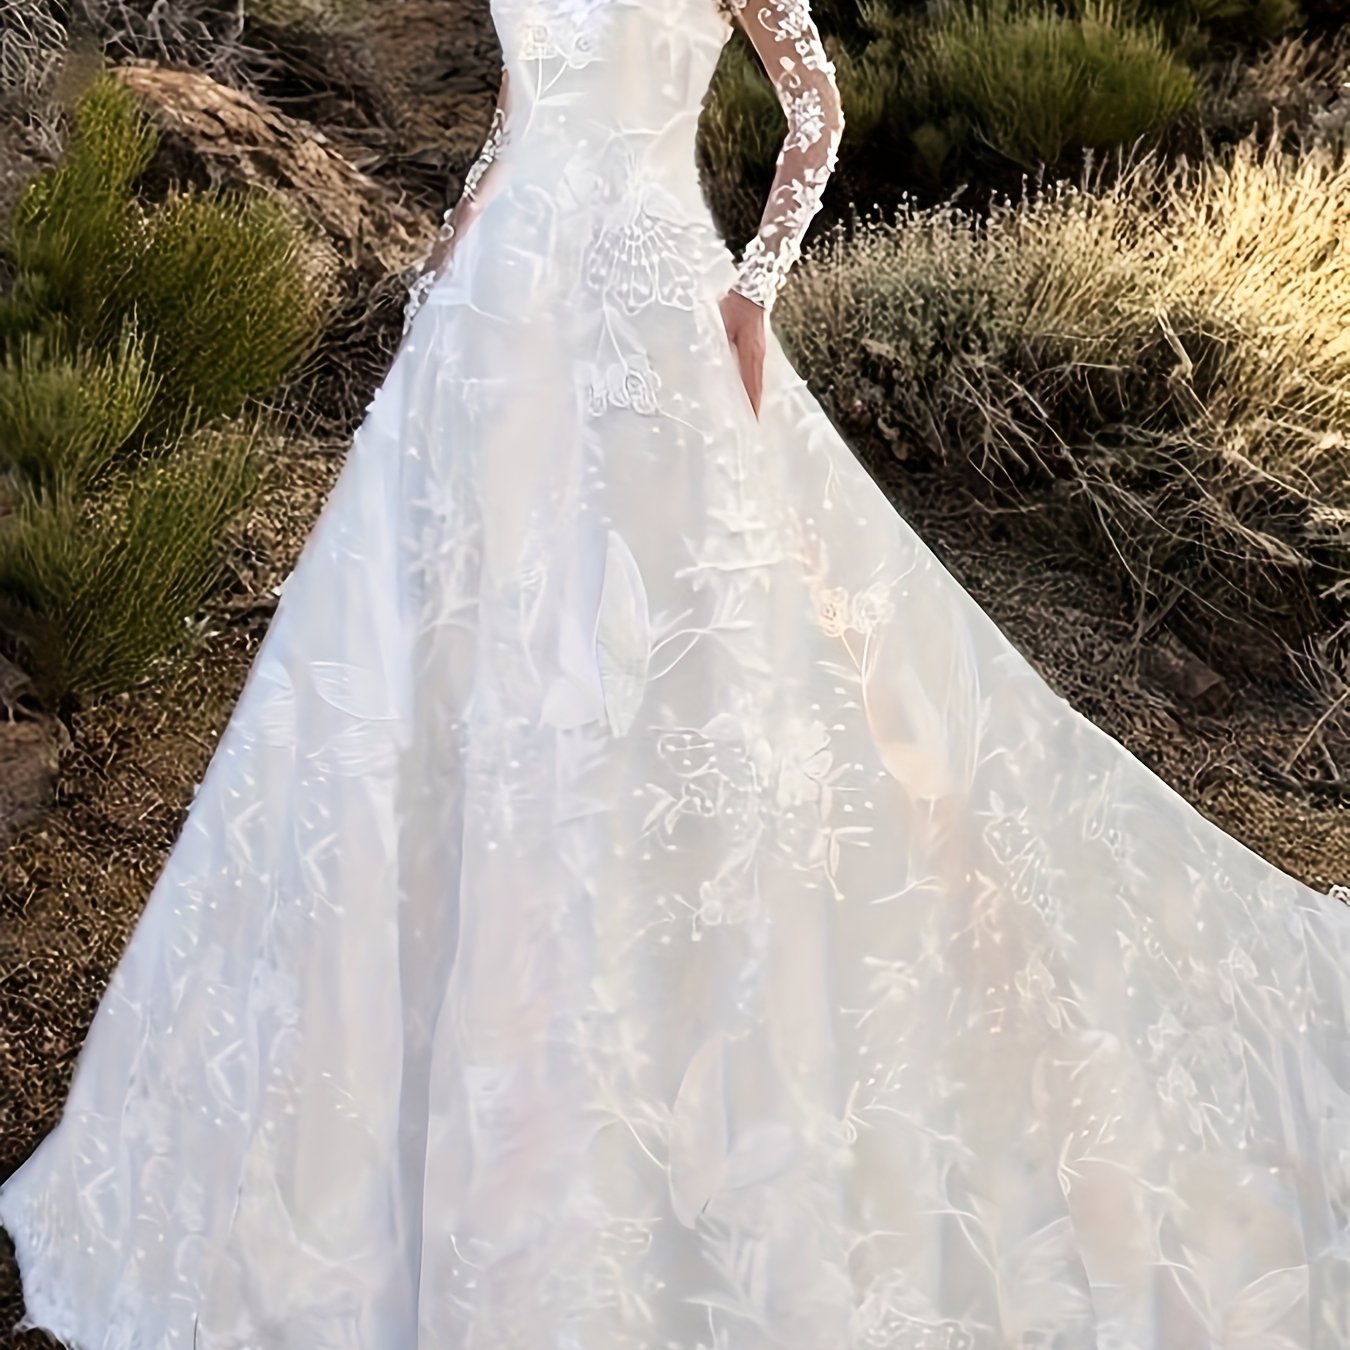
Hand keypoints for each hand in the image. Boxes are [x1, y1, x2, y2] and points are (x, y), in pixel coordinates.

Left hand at [719, 288, 766, 417]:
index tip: (750, 420)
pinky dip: (751, 386)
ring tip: (748, 415)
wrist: (751, 291)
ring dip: (753, 397)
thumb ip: (718, 343)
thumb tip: (712, 362)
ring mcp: (758, 354)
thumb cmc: (735, 307)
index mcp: (751, 354)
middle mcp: (757, 357)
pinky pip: (754, 373)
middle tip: (748, 426)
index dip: (751, 403)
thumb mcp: (722, 324)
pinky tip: (744, 392)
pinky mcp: (756, 349)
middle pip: (756, 387)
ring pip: (756, 381)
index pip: (751, 385)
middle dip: (753, 406)